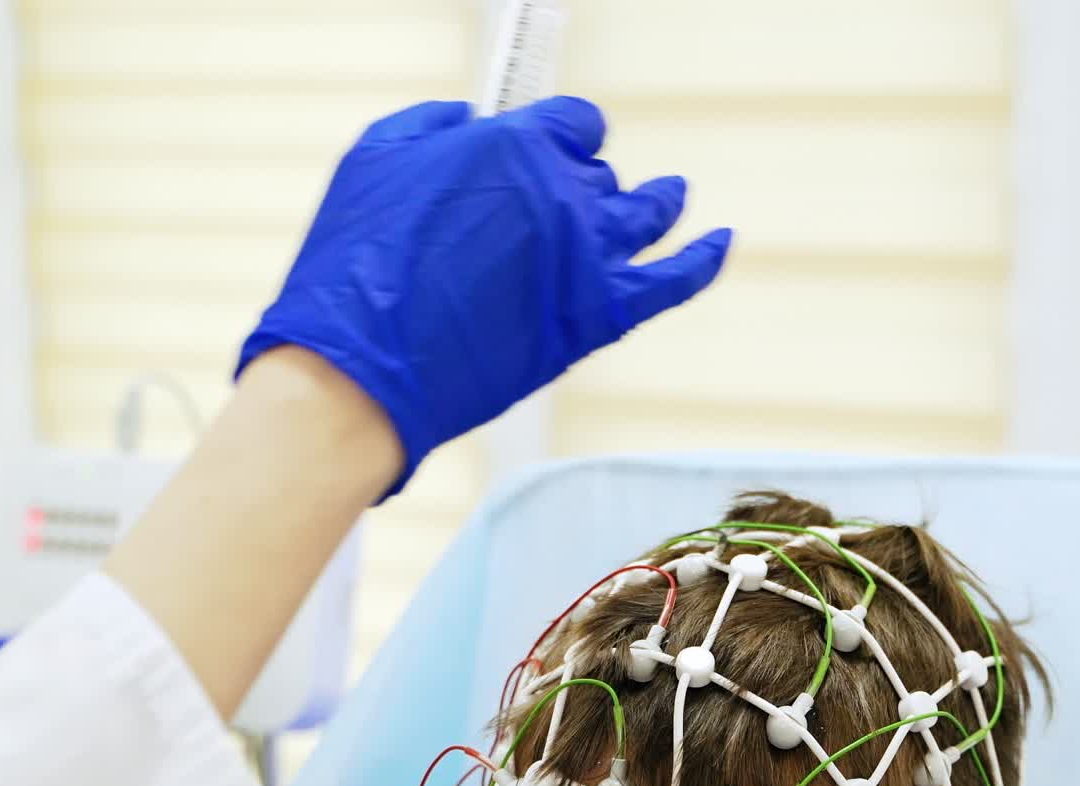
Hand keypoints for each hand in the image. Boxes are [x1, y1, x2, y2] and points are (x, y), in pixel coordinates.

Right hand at [235, 97, 732, 498]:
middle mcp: (562, 195)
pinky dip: (702, 259)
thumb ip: (432, 128)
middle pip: (599, 176)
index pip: (569, 125)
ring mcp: (587, 259)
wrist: (364, 370)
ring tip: (673, 194)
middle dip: (588, 182)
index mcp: (514, 149)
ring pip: (645, 216)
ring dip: (659, 201)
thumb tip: (470, 120)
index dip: (562, 137)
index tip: (555, 149)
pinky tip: (722, 239)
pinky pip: (673, 280)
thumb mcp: (376, 160)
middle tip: (579, 199)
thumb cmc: (358, 268)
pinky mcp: (597, 319)